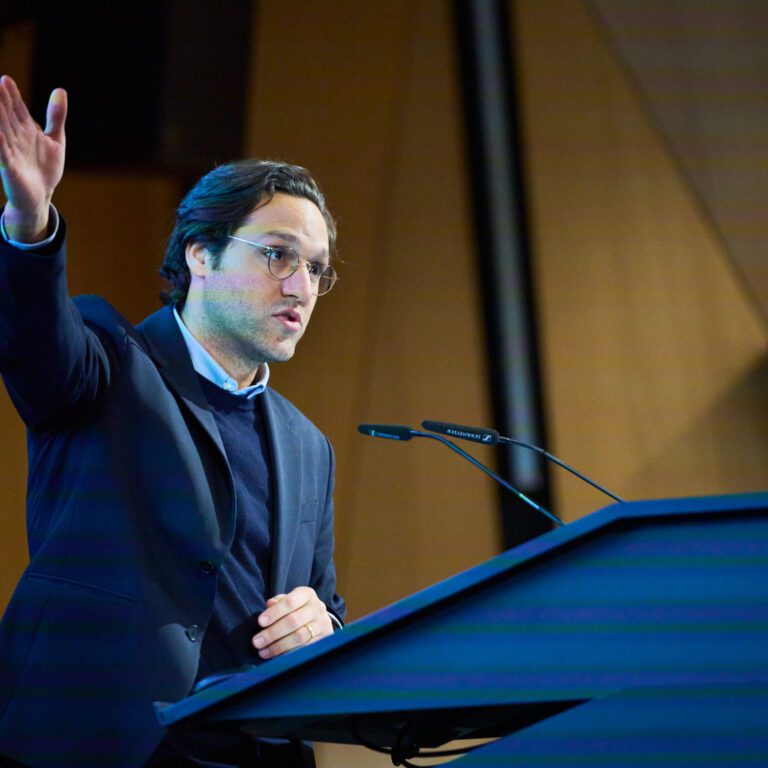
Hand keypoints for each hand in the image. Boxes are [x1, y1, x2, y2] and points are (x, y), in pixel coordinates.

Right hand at [0, 75, 66, 241]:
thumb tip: (60, 90)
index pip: (17, 109)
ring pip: (2, 132)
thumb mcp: (56, 139)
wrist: (41, 195)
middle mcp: (16, 138)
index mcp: (26, 130)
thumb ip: (56, 116)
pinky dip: (0, 145)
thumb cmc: (46, 167)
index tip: (6, 80)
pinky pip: (3, 155)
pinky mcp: (10, 168)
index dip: (12, 95)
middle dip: (2, 102)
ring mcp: (11, 152)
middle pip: (7, 117)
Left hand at [252, 586, 332, 658]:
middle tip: (257, 641)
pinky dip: (289, 654)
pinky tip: (276, 657)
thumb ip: (277, 602)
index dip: (274, 612)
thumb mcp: (287, 601)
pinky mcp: (324, 639)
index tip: (260, 622)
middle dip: (272, 633)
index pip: (290, 602)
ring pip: (299, 637)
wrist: (317, 619)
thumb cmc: (295, 609)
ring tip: (263, 651)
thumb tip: (269, 605)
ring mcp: (323, 624)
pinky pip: (305, 649)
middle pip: (293, 621)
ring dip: (278, 646)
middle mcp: (317, 608)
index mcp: (307, 594)